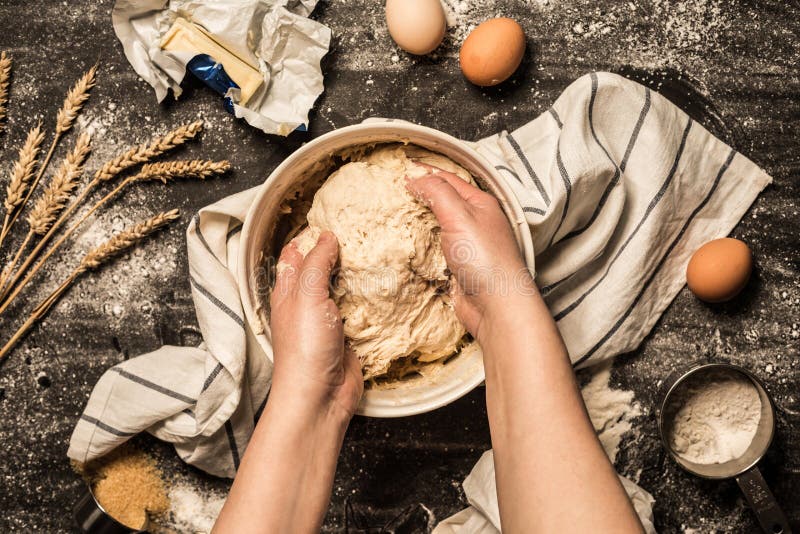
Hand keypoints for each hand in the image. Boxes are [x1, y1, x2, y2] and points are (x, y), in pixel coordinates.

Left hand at [269, 231, 362, 420]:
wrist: (319, 398)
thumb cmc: (304, 348)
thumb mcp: (307, 296)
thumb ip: (317, 264)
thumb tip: (327, 236)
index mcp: (289, 291)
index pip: (296, 254)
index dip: (309, 235)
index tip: (331, 216)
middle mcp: (308, 303)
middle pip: (324, 269)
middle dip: (340, 252)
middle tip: (364, 230)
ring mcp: (330, 320)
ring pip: (346, 289)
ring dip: (360, 275)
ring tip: (380, 251)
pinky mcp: (350, 336)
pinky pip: (364, 312)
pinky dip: (374, 300)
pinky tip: (388, 287)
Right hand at [406, 165, 535, 338]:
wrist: (496, 306)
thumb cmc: (485, 259)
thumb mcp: (460, 215)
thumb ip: (437, 192)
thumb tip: (416, 178)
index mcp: (480, 203)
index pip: (447, 179)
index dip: (424, 173)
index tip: (400, 171)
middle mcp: (475, 222)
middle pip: (442, 201)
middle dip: (419, 195)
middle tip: (394, 191)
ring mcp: (466, 245)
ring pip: (437, 226)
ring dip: (418, 221)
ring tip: (396, 215)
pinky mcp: (458, 267)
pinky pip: (435, 250)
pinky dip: (421, 246)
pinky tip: (408, 245)